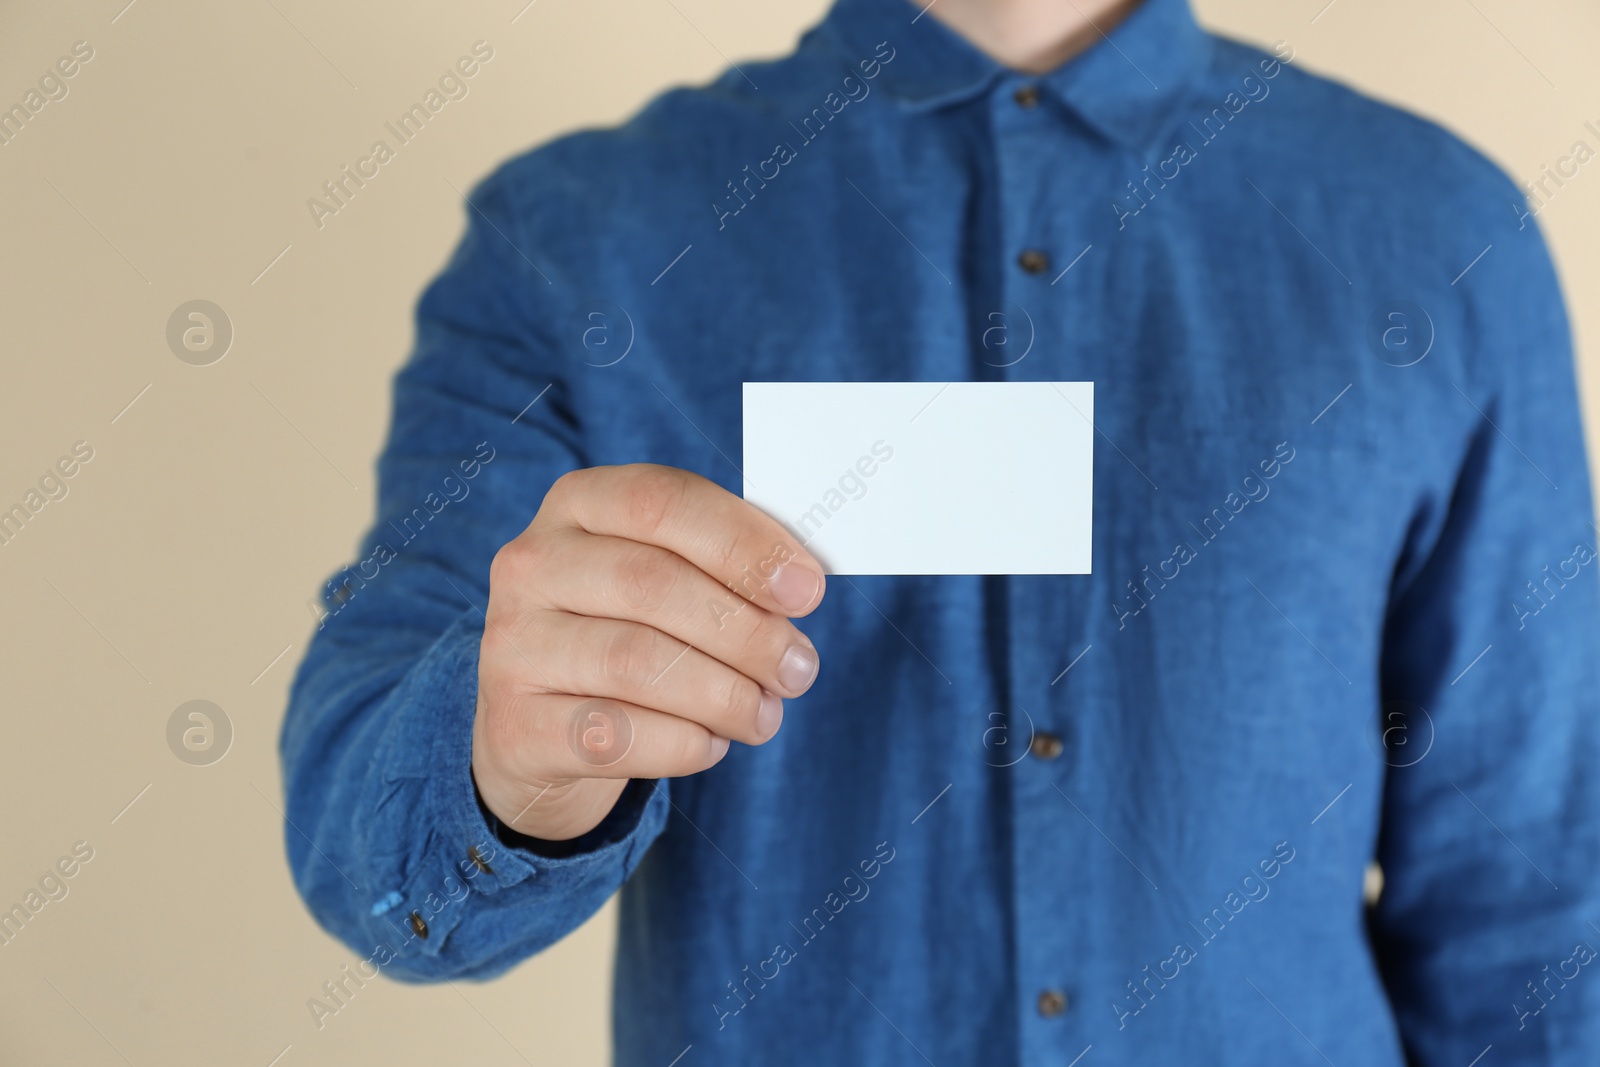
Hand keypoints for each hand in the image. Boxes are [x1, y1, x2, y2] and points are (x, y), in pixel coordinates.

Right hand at [471, 464, 825, 840]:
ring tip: (764, 712)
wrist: (538, 728)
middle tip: (798, 667)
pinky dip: (683, 743)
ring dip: (724, 694)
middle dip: (746, 630)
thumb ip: (728, 566)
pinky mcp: (516, 725)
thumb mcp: (669, 578)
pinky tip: (710, 742)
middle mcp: (532, 563)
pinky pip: (616, 735)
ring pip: (637, 662)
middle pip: (652, 583)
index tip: (807, 591)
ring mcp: (512, 644)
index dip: (743, 544)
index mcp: (579, 503)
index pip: (663, 501)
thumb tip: (802, 582)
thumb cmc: (630, 632)